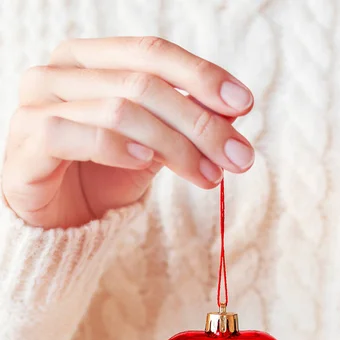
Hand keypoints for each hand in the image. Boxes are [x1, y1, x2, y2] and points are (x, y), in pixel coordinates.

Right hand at [2, 37, 253, 228]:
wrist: (57, 218)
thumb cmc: (101, 176)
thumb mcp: (153, 147)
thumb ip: (183, 121)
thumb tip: (235, 109)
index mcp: (91, 59)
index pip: (152, 53)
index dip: (201, 75)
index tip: (244, 104)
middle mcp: (62, 71)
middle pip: (143, 83)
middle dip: (199, 122)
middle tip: (237, 157)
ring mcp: (39, 103)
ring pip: (119, 109)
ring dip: (173, 145)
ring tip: (206, 175)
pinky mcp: (28, 141)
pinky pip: (75, 134)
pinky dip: (116, 147)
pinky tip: (146, 163)